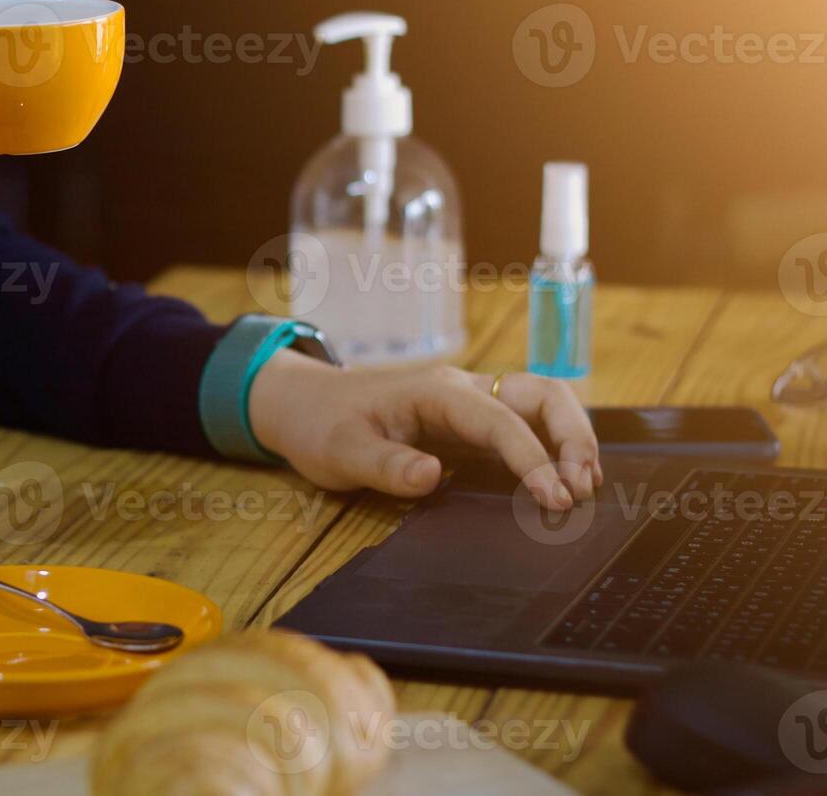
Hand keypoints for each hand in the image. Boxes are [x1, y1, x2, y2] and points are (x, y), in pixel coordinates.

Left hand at [247, 352, 601, 510]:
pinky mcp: (468, 424)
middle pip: (540, 395)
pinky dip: (551, 448)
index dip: (533, 458)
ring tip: (586, 487)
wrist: (303, 405)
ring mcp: (468, 404)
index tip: (554, 498)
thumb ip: (385, 465)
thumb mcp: (340, 451)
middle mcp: (461, 390)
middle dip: (572, 436)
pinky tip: (562, 481)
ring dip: (570, 439)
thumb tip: (433, 476)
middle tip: (583, 489)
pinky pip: (522, 426)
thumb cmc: (320, 426)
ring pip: (540, 405)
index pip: (499, 420)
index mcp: (435, 392)